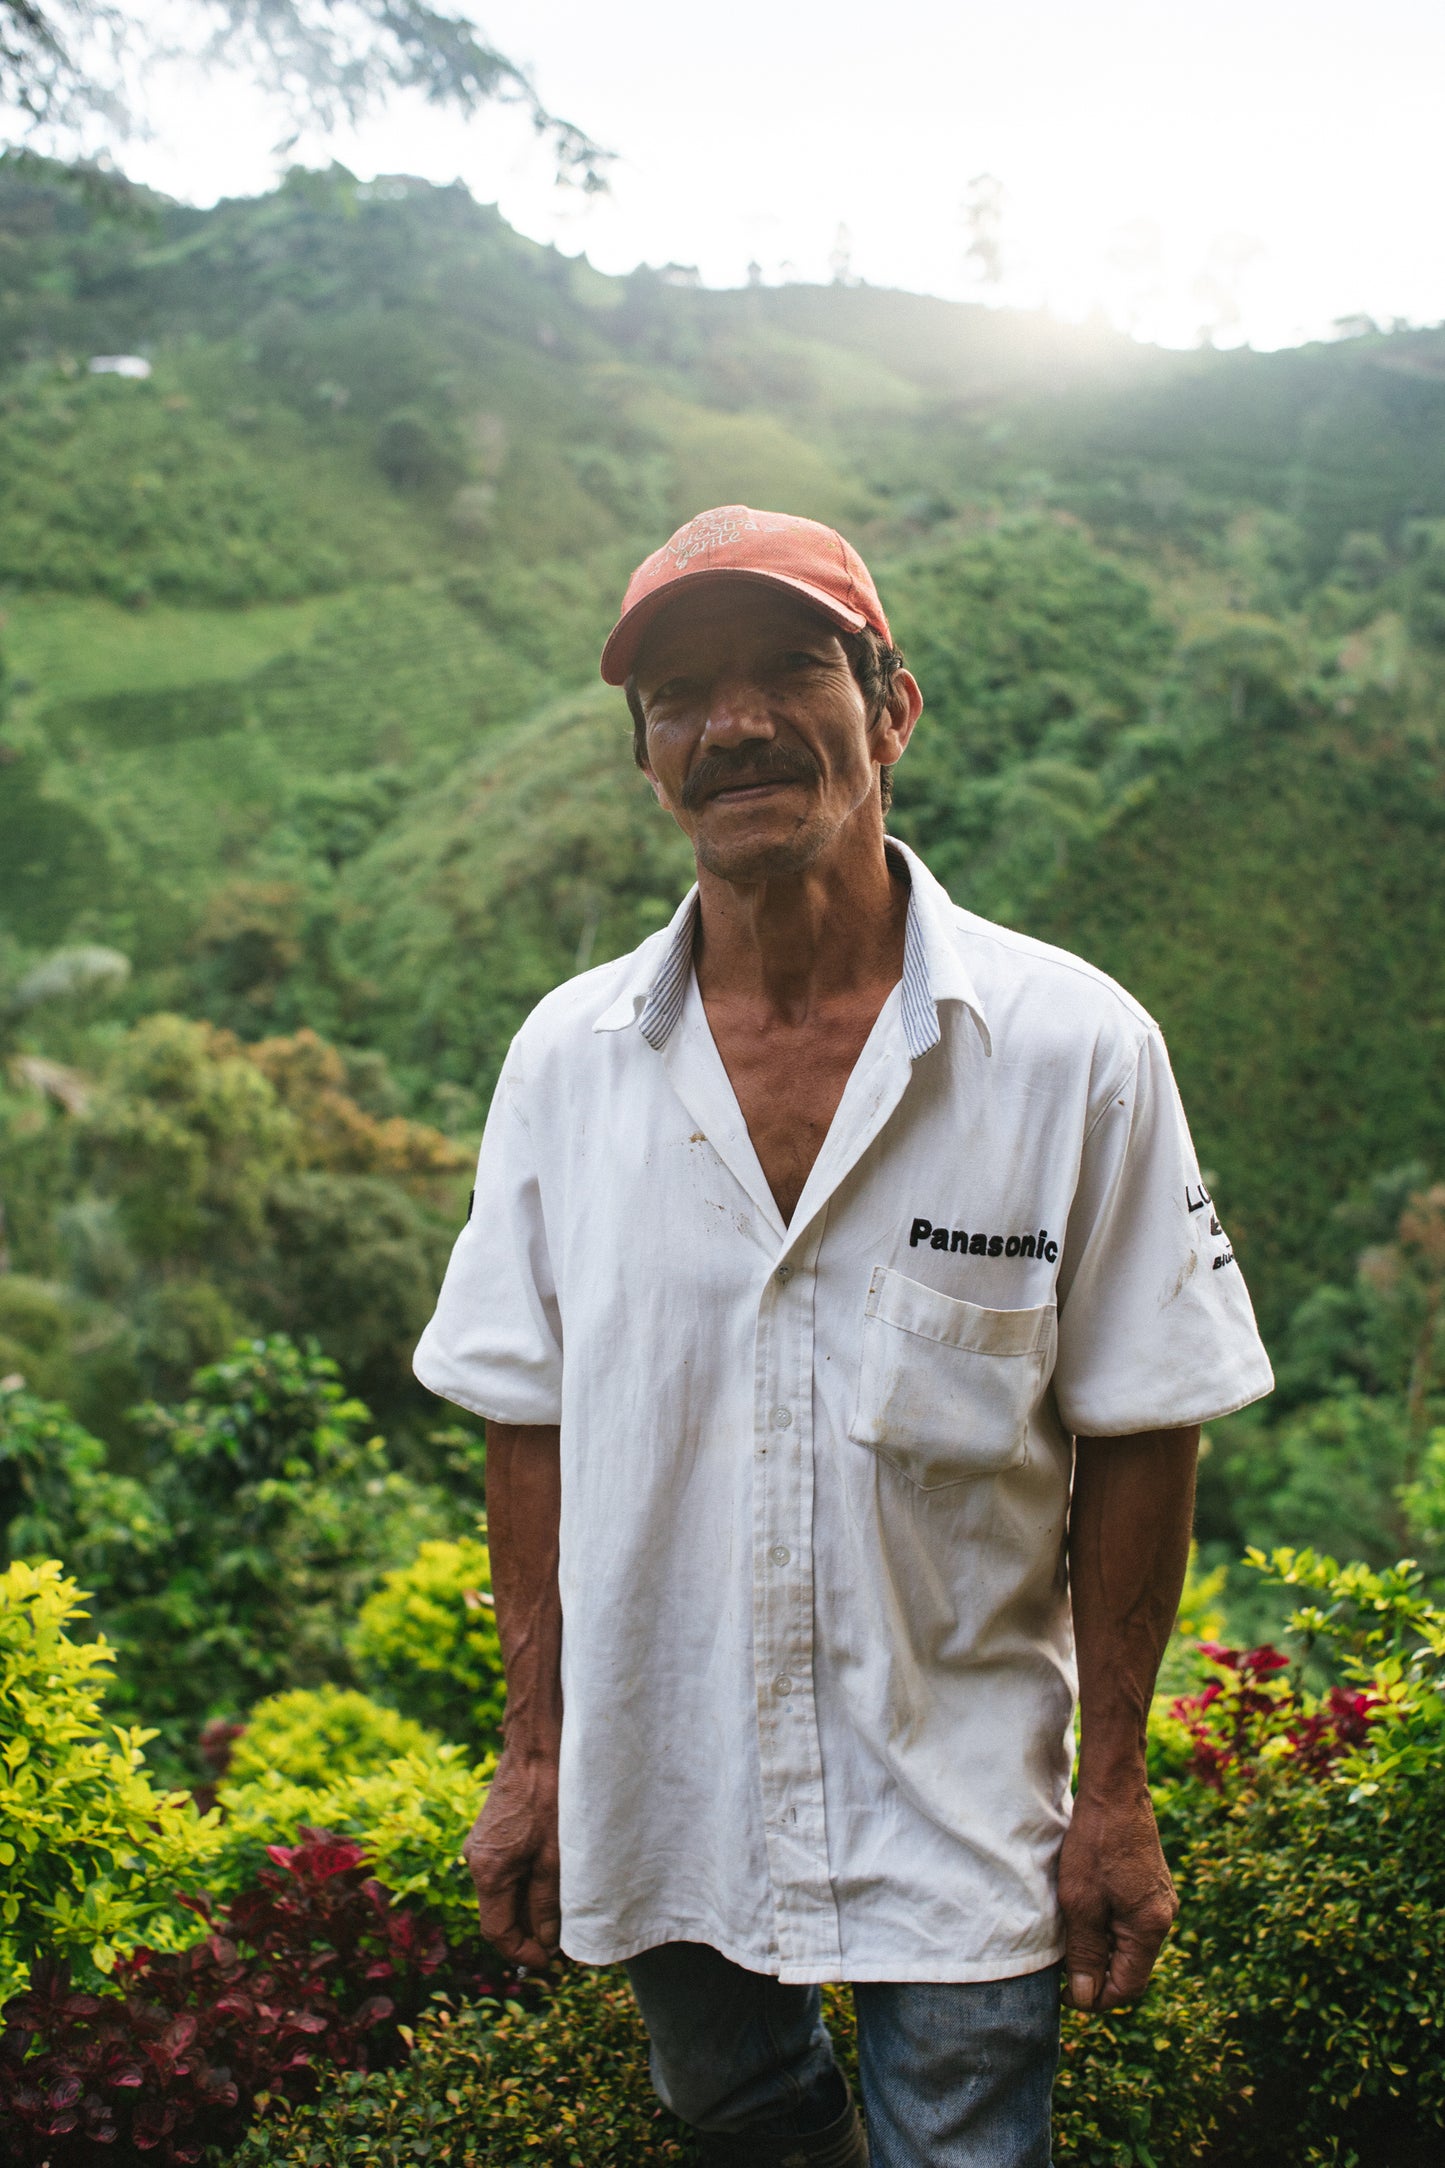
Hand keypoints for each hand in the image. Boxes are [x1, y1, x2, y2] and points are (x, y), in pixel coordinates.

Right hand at [463, 1741, 560, 1970]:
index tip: (548, 1962)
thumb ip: (547, 1902)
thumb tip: (546, 1939)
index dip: (522, 1952)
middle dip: (526, 1933)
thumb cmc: (548, 1797)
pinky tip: (549, 1883)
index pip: (497, 1932)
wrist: (535, 1747)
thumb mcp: (554, 1856)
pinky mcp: (490, 1833)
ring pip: (501, 1893)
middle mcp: (475, 1861)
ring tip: (559, 1914)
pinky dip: (524, 1885)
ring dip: (526, 1908)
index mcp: (487, 1872)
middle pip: (497, 1913)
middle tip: (559, 1944)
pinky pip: (504, 1872)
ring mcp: (480, 1845)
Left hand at [1057, 1775, 1177, 2012]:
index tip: (1063, 1991)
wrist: (1114, 1791)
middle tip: (1060, 1963)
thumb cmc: (1095, 1844)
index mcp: (1151, 1928)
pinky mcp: (1150, 1885)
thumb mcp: (1080, 1902)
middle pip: (1130, 1968)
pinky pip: (1130, 1922)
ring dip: (1099, 1947)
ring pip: (1128, 1944)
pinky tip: (1083, 1910)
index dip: (1095, 1997)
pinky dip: (1106, 1925)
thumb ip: (1084, 1953)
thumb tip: (1086, 1997)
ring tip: (1069, 1933)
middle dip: (1096, 1972)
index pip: (1128, 1988)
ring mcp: (1160, 1900)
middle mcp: (1164, 1918)